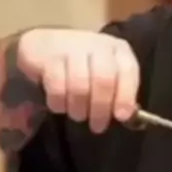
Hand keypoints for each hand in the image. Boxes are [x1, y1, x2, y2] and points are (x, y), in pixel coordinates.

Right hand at [18, 29, 139, 132]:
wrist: (43, 47)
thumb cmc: (82, 67)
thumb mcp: (106, 76)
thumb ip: (119, 94)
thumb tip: (127, 116)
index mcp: (118, 50)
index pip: (128, 70)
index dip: (125, 95)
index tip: (121, 116)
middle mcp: (97, 45)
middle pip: (104, 79)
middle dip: (101, 107)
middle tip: (97, 126)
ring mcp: (71, 47)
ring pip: (80, 84)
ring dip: (79, 107)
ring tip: (78, 115)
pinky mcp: (48, 56)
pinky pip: (56, 85)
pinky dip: (59, 102)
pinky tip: (59, 106)